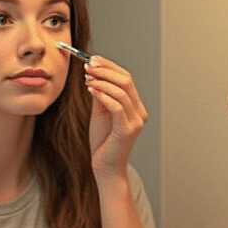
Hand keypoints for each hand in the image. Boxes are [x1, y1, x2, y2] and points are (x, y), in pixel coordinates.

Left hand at [86, 57, 147, 179]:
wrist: (105, 168)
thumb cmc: (103, 143)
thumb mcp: (100, 114)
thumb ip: (101, 96)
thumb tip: (94, 75)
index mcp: (136, 107)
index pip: (126, 79)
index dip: (110, 66)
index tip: (92, 59)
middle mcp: (139, 112)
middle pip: (126, 81)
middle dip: (106, 70)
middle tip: (88, 64)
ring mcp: (135, 121)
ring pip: (122, 91)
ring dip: (102, 80)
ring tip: (87, 77)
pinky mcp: (127, 130)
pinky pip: (117, 106)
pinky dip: (103, 94)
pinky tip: (91, 89)